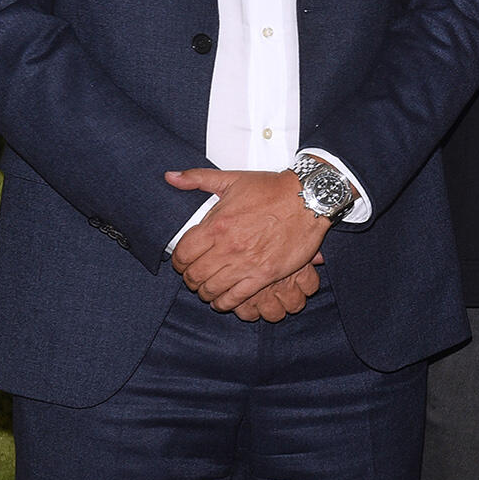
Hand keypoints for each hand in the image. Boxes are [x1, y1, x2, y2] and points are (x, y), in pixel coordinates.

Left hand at [167, 168, 330, 313]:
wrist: (309, 198)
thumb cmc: (273, 189)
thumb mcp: (232, 179)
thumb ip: (197, 179)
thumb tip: (170, 177)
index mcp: (217, 225)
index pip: (182, 254)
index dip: (178, 262)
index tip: (183, 262)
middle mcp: (228, 247)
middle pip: (194, 275)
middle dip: (190, 279)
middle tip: (195, 277)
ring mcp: (246, 263)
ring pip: (211, 289)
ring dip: (205, 292)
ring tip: (208, 289)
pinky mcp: (265, 274)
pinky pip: (236, 297)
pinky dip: (224, 303)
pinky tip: (223, 300)